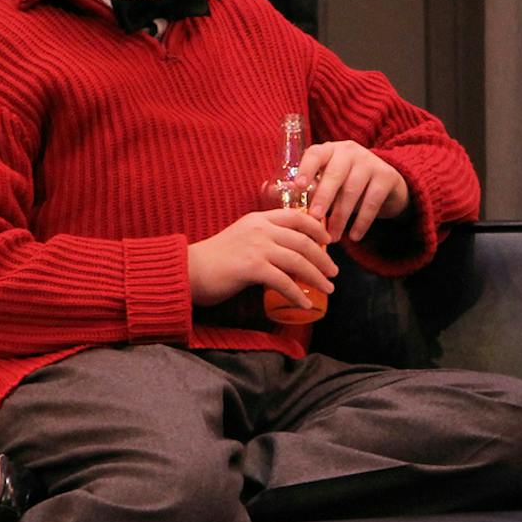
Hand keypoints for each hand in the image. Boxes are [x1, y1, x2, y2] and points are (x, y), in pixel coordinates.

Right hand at [186, 209, 336, 313]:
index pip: (296, 216)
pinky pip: (284, 281)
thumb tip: (288, 253)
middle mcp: (260, 229)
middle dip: (323, 258)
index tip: (329, 242)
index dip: (317, 228)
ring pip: (298, 260)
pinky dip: (298, 295)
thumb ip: (263, 239)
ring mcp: (257, 247)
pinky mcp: (252, 267)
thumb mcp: (242, 238)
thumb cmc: (214, 259)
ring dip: (317, 277)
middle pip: (303, 240)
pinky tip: (306, 305)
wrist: (188, 269)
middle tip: (334, 272)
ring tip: (328, 289)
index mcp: (258, 218)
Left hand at [299, 141, 409, 242]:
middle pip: (334, 174)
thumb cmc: (346, 185)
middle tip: (314, 219)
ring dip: (341, 216)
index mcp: (329, 150)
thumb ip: (306, 187)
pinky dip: (362, 221)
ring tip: (333, 236)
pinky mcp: (386, 176)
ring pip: (352, 190)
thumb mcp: (327, 183)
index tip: (299, 186)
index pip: (316, 154)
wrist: (386, 186)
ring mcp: (370, 162)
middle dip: (323, 198)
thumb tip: (274, 191)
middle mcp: (349, 152)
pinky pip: (372, 201)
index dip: (306, 169)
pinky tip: (354, 236)